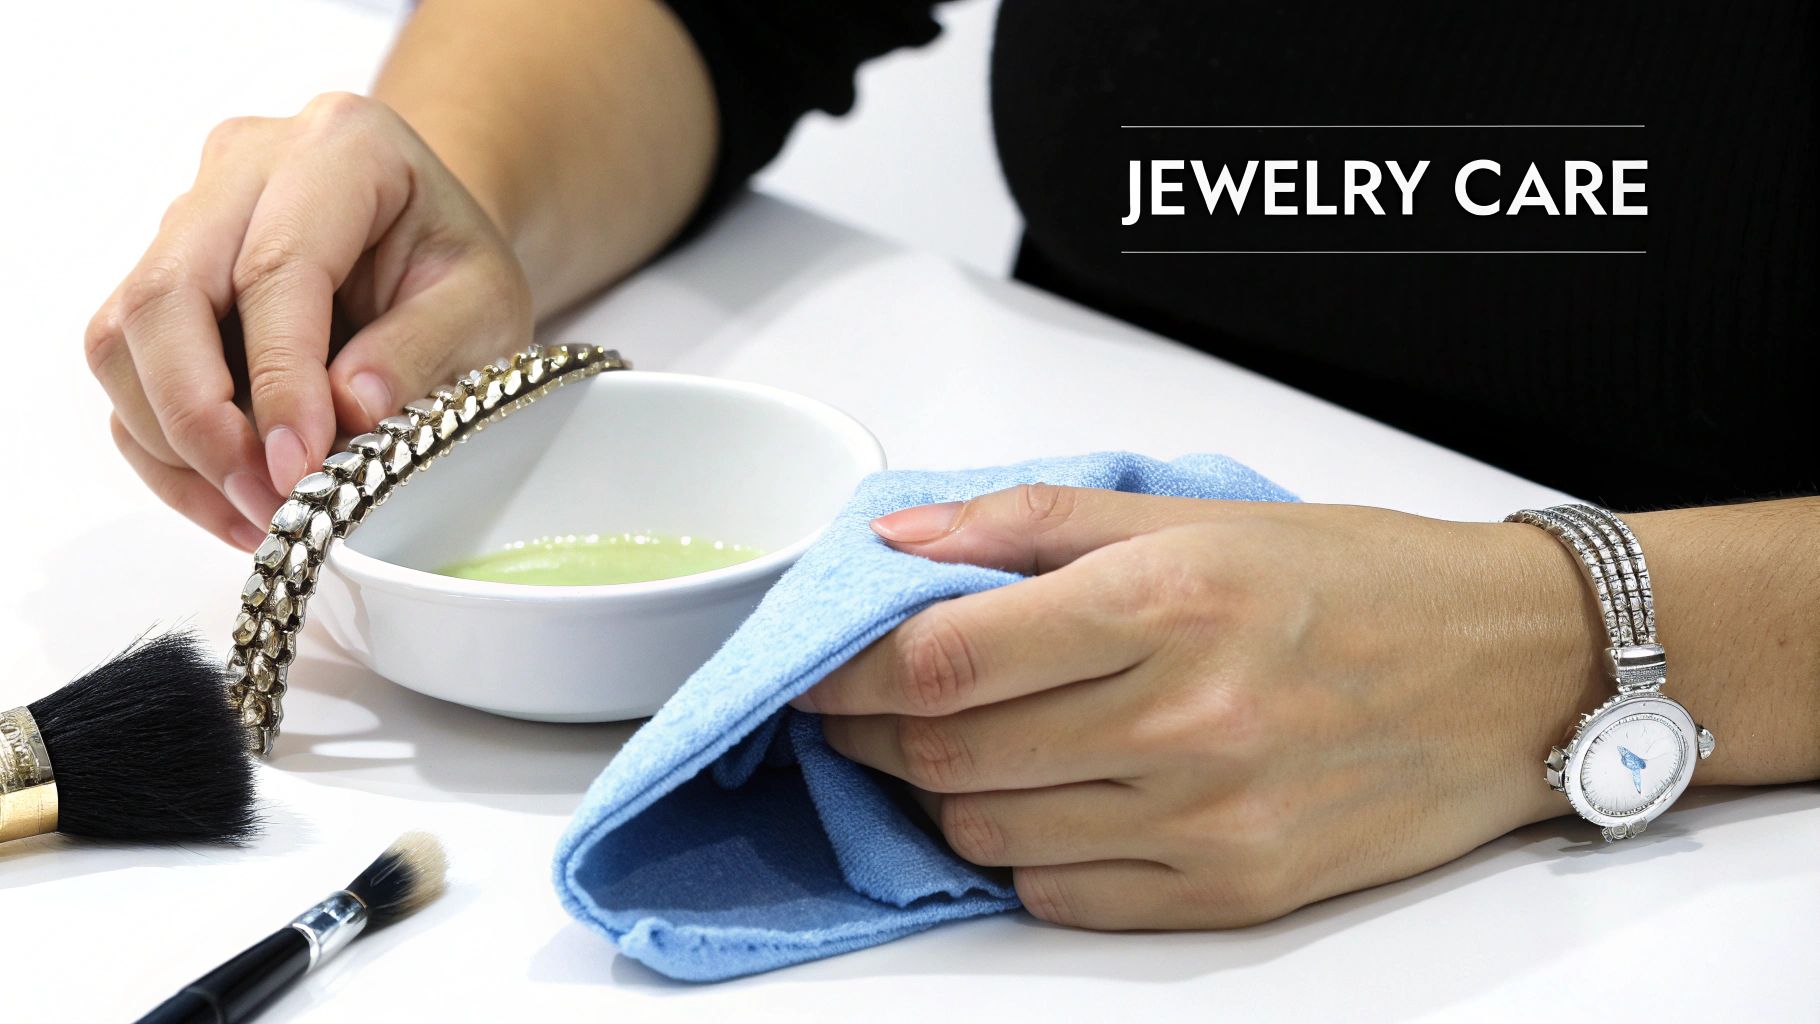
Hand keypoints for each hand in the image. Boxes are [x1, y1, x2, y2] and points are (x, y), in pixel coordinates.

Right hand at [85, 92, 531, 549]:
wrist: (434, 240)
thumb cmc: (460, 266)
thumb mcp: (486, 306)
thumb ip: (424, 350)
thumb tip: (349, 413)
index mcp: (339, 148)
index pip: (276, 268)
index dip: (279, 380)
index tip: (299, 468)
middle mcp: (242, 167)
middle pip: (164, 295)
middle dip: (202, 420)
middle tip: (267, 502)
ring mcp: (187, 219)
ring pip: (123, 339)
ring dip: (177, 445)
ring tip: (261, 514)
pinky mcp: (161, 281)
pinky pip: (128, 376)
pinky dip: (169, 453)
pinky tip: (235, 503)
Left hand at [798, 485, 1604, 928]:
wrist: (1513, 673)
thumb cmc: (1360, 578)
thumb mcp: (1197, 513)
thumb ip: (1033, 523)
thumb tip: (901, 543)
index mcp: (1165, 603)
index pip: (941, 657)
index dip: (845, 669)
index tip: (810, 668)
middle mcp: (1183, 721)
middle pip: (947, 751)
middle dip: (866, 731)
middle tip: (848, 707)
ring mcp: (1208, 822)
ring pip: (988, 832)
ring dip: (937, 793)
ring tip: (947, 747)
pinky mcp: (1232, 895)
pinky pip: (1062, 896)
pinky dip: (1018, 853)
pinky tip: (1034, 801)